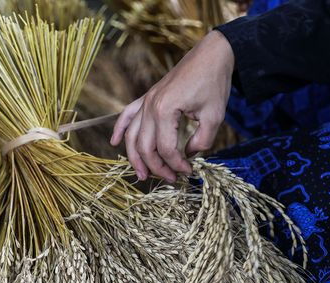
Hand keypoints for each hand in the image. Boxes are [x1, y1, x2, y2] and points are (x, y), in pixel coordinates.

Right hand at [110, 30, 234, 181]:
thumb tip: (189, 156)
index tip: (190, 171)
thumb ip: (202, 141)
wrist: (210, 55)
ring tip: (142, 175)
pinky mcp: (148, 97)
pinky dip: (120, 129)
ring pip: (133, 136)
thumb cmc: (214, 83)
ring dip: (135, 157)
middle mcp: (150, 106)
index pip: (167, 149)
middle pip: (146, 147)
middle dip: (157, 167)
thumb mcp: (214, 117)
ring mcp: (146, 101)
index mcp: (166, 110)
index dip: (178, 165)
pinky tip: (115, 142)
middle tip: (171, 179)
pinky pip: (127, 115)